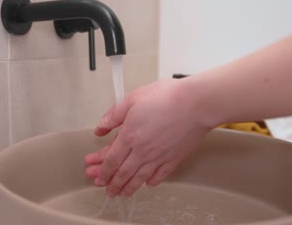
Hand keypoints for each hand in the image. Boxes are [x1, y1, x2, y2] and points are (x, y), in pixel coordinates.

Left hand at [84, 79, 213, 196]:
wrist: (196, 104)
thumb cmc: (167, 97)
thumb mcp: (132, 99)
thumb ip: (113, 115)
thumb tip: (100, 128)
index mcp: (129, 136)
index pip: (111, 159)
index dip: (102, 169)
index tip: (95, 174)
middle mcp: (142, 151)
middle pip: (123, 173)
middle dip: (111, 184)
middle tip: (106, 190)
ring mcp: (159, 157)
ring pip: (139, 178)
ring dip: (128, 188)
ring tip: (121, 194)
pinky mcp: (174, 159)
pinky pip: (160, 176)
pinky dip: (151, 182)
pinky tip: (147, 184)